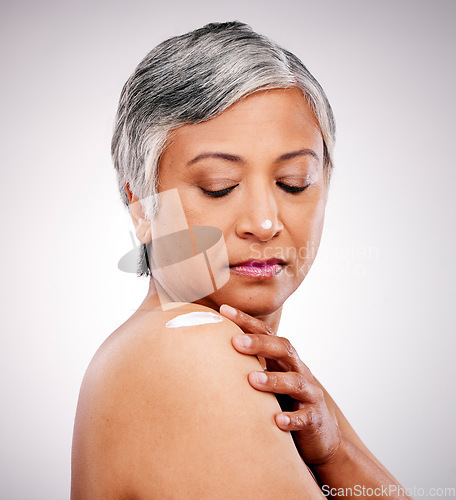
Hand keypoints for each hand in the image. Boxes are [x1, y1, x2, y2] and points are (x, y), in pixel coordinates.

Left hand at [219, 304, 342, 465]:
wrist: (318, 435)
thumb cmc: (284, 402)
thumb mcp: (268, 380)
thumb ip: (247, 366)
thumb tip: (209, 352)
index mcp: (284, 359)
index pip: (267, 334)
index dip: (246, 321)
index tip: (224, 310)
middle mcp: (298, 370)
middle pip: (284, 349)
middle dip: (260, 344)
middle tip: (236, 342)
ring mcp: (309, 393)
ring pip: (295, 381)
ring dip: (274, 380)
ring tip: (252, 379)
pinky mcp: (314, 418)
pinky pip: (305, 417)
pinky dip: (292, 418)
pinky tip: (278, 421)